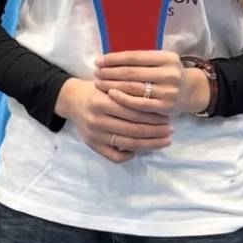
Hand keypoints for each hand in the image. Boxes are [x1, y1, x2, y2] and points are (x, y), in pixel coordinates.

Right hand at [55, 77, 173, 163]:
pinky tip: (140, 148)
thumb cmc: (96, 90)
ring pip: (128, 144)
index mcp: (100, 102)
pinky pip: (115, 157)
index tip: (167, 116)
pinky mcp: (92, 145)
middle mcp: (96, 120)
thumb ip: (129, 94)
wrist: (71, 100)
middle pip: (134, 130)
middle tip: (171, 129)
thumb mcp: (110, 86)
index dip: (153, 116)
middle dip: (157, 131)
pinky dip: (130, 155)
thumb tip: (158, 106)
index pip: (134, 113)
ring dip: (151, 144)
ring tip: (165, 140)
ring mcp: (94, 135)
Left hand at [94, 50, 207, 116]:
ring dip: (111, 85)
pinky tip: (110, 94)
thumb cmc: (166, 73)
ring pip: (133, 87)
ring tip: (98, 82)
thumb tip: (106, 59)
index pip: (134, 57)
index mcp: (167, 58)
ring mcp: (169, 91)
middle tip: (95, 73)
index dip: (113, 59)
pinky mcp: (165, 107)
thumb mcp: (159, 61)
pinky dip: (122, 99)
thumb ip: (139, 59)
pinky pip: (139, 103)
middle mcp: (170, 74)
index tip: (98, 61)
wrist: (190, 92)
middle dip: (109, 72)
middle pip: (131, 72)